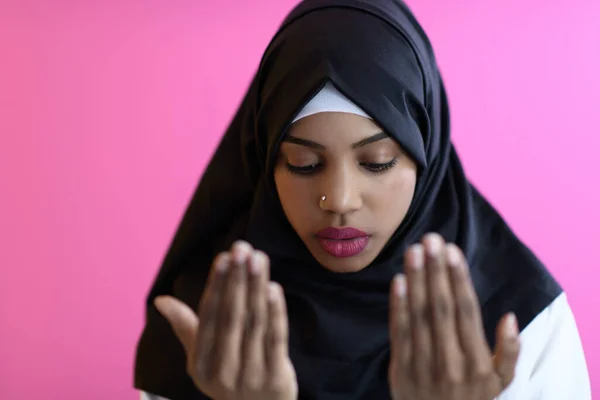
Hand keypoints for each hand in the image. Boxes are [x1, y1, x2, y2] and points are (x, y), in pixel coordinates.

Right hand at [154, 241, 297, 399]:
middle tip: (242, 248)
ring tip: (259, 258)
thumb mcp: (202, 359)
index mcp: (199, 364)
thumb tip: (161, 300)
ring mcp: (250, 377)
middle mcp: (222, 372)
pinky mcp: (276, 379)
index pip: (208, 318)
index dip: (216, 286)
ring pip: (253, 324)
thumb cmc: (228, 377)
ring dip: (256, 288)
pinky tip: (274, 289)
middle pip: (230, 317)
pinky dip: (276, 314)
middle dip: (237, 280)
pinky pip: (275, 341)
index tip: (223, 257)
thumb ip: (186, 327)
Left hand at [388, 233, 519, 399]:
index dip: (458, 278)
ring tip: (413, 251)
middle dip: (435, 270)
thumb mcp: (500, 381)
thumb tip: (510, 318)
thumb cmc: (473, 397)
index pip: (466, 311)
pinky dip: (397, 306)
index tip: (452, 250)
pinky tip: (398, 281)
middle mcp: (451, 362)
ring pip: (419, 315)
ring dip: (415, 280)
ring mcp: (423, 365)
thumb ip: (509, 351)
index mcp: (478, 362)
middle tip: (431, 239)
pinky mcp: (400, 368)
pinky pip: (399, 332)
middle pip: (441, 307)